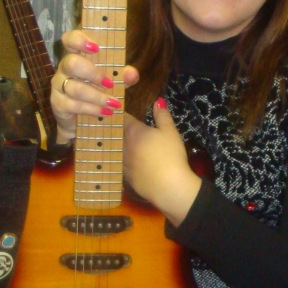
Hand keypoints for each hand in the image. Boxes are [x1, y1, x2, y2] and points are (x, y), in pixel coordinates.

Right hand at [50, 28, 135, 142]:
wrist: (82, 120)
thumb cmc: (98, 91)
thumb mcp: (114, 81)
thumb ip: (123, 76)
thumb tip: (131, 73)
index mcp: (77, 55)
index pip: (70, 39)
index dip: (79, 40)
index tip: (96, 47)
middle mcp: (64, 68)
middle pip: (72, 63)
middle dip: (93, 74)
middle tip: (110, 84)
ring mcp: (58, 85)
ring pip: (75, 88)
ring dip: (97, 97)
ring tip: (114, 104)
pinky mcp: (57, 103)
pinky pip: (73, 105)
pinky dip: (92, 109)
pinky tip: (105, 113)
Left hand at [124, 99, 201, 225]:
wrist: (168, 187)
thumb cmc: (170, 155)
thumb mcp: (170, 132)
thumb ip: (162, 115)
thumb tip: (157, 100)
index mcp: (134, 131)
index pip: (124, 117)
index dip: (122, 112)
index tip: (119, 108)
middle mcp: (123, 145)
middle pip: (117, 133)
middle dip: (118, 128)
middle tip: (118, 124)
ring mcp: (122, 162)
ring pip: (117, 149)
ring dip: (119, 145)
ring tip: (123, 143)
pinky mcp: (125, 176)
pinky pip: (122, 164)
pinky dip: (124, 160)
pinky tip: (130, 162)